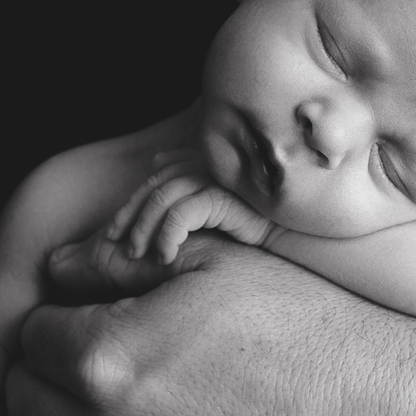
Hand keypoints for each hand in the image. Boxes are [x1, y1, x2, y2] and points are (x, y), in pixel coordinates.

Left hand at [5, 235, 415, 415]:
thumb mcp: (217, 264)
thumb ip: (119, 260)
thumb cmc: (312, 330)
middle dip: (43, 377)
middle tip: (89, 363)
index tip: (94, 316)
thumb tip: (55, 267)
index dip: (60, 318)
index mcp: (106, 358)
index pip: (30, 334)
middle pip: (19, 405)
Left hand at [104, 148, 274, 263]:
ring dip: (145, 230)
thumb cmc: (263, 221)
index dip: (132, 203)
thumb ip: (192, 182)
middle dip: (130, 216)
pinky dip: (167, 236)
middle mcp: (207, 163)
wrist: (300, 234)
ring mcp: (215, 177)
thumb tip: (157, 159)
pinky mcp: (222, 195)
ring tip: (139, 256)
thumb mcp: (222, 202)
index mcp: (205, 160)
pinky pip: (181, 215)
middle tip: (117, 244)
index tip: (115, 231)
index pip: (155, 178)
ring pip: (161, 201)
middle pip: (153, 186)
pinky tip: (164, 257)